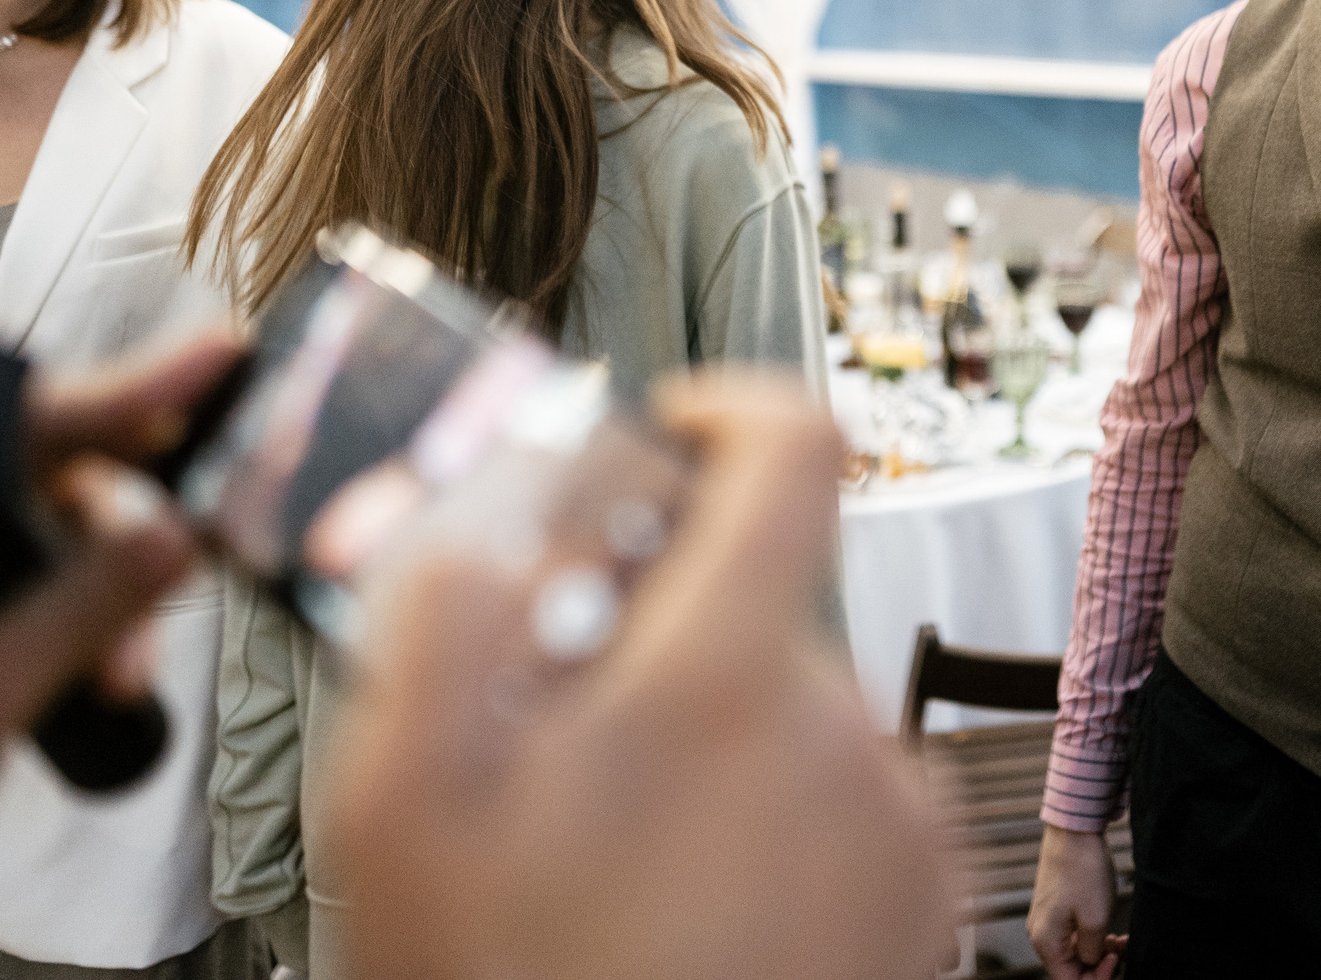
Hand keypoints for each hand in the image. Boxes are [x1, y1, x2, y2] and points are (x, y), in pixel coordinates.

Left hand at [0, 331, 239, 944]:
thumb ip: (74, 615)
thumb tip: (182, 536)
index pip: (15, 419)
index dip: (122, 387)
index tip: (215, 357)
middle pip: (62, 463)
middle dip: (134, 513)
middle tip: (220, 518)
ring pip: (77, 531)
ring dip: (124, 592)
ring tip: (126, 672)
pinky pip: (71, 581)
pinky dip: (109, 620)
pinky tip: (119, 673)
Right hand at [327, 368, 951, 979]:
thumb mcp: (402, 815)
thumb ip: (440, 624)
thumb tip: (491, 519)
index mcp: (722, 681)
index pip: (790, 449)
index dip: (727, 408)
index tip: (670, 431)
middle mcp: (842, 733)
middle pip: (755, 601)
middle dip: (657, 640)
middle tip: (562, 747)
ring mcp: (895, 824)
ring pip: (788, 709)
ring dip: (708, 746)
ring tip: (617, 866)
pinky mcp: (919, 901)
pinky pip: (840, 802)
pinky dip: (768, 824)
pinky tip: (690, 912)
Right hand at [1029, 823, 1122, 979]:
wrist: (1074, 831)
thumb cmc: (1083, 871)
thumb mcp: (1095, 919)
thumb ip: (1092, 952)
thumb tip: (1091, 962)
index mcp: (1046, 942)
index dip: (1096, 978)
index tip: (1115, 961)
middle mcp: (1041, 934)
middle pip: (1072, 968)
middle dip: (1099, 965)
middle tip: (1121, 951)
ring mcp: (1048, 920)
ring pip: (1076, 952)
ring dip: (1099, 951)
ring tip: (1120, 940)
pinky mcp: (1057, 908)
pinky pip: (1076, 934)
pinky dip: (1094, 937)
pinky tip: (1112, 931)